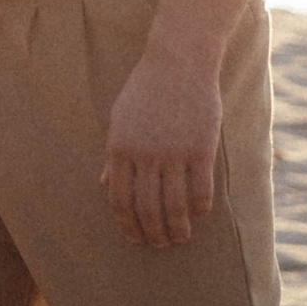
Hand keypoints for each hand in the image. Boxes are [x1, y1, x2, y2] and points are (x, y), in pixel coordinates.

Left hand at [102, 41, 223, 247]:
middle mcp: (144, 154)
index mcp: (119, 148)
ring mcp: (173, 153)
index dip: (127, 225)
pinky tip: (199, 215)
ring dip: (176, 229)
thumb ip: (114, 155)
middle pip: (146, 208)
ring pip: (174, 205)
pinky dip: (199, 209)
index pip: (119, 200)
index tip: (134, 238)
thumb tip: (105, 186)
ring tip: (180, 238)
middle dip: (152, 233)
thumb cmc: (146, 90)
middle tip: (159, 244)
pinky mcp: (201, 149)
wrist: (178, 61)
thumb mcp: (119, 119)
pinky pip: (200, 190)